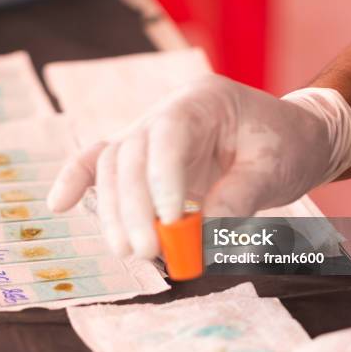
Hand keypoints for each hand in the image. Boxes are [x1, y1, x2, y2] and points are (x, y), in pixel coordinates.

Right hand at [47, 74, 350, 257]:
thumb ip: (237, 198)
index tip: (170, 223)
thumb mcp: (275, 169)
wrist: (291, 138)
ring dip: (115, 211)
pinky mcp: (145, 159)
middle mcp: (167, 112)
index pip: (168, 134)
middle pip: (130, 152)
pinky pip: (104, 164)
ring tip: (130, 251)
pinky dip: (79, 181)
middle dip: (134, 205)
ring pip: (114, 166)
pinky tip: (59, 204)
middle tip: (146, 251)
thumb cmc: (287, 145)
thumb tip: (198, 235)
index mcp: (203, 100)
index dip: (162, 179)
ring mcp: (150, 134)